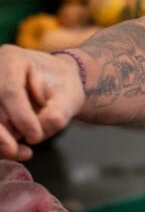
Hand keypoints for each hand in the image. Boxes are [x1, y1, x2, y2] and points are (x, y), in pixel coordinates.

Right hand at [0, 45, 85, 159]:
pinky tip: (13, 150)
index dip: (20, 117)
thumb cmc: (61, 85)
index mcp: (12, 60)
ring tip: (20, 152)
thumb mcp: (70, 96)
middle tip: (15, 150)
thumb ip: (56, 113)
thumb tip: (37, 133)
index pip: (10, 90)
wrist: (53, 84)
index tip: (35, 136)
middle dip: (0, 133)